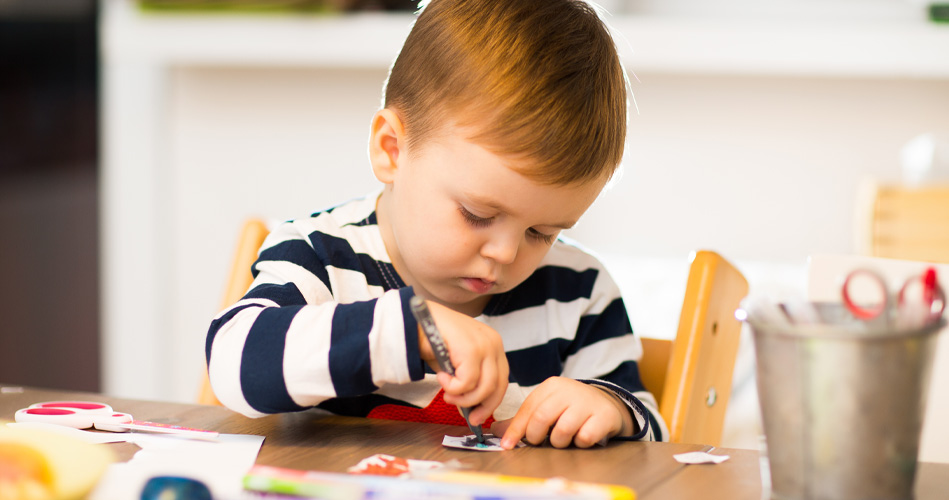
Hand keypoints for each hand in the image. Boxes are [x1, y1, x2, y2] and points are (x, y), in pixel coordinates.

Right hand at [417, 300, 508, 426]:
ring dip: (463, 398)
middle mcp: (493, 343)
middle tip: (468, 417)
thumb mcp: (455, 364)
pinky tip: (441, 377)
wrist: (413, 321)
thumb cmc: (431, 340)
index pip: (502, 380)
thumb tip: (473, 409)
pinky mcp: (472, 349)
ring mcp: (485, 345)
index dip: (491, 401)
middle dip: (483, 406)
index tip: (478, 417)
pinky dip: (453, 387)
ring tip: (447, 394)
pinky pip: (467, 382)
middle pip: (499, 386)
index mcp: (492, 344)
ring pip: (484, 387)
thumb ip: (468, 382)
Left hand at [491, 377, 633, 448]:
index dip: (516, 430)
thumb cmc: (570, 408)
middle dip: (536, 437)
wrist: (606, 404)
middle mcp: (569, 390)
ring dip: (560, 442)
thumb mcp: (547, 407)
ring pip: (562, 431)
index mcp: (551, 386)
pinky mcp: (603, 416)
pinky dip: (580, 442)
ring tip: (564, 438)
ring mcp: (587, 402)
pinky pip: (584, 437)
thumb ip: (523, 419)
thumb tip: (495, 431)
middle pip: (542, 418)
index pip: (528, 409)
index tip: (507, 446)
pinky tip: (582, 436)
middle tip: (541, 441)